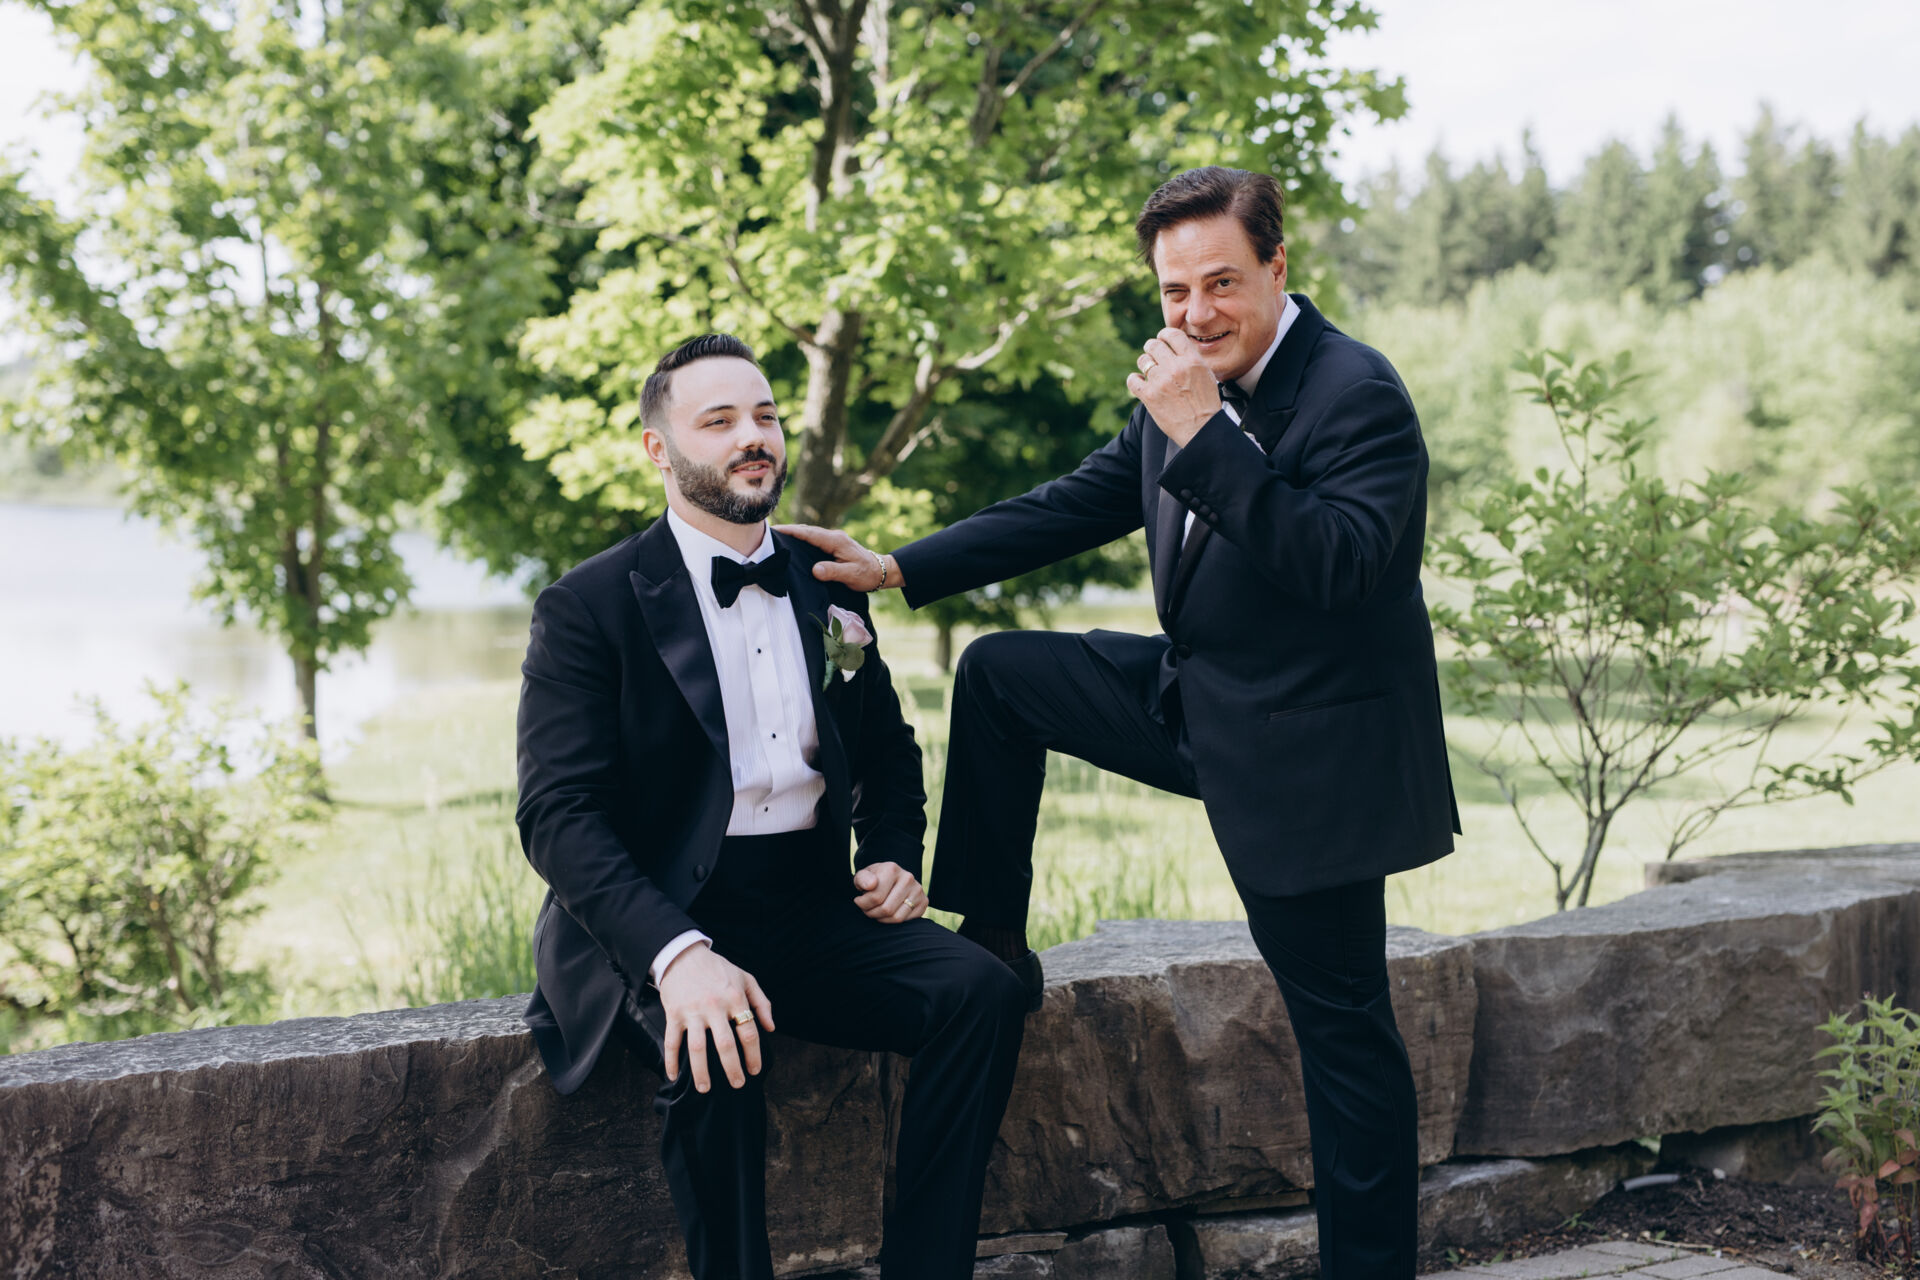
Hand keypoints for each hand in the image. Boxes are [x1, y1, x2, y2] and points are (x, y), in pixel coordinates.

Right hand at [658, 943, 775, 1091]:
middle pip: (725, 1045)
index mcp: (735, 998)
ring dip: (701, 1072)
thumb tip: (770, 1028)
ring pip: (697, 1048)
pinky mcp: (674, 1014)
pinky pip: (672, 1041)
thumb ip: (762, 1002)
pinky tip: (673, 1075)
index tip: (754, 1070)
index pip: (748, 1033)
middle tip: (737, 1084)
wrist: (684, 956)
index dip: (754, 1055)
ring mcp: (693, 1011)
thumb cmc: (718, 968)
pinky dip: (671, 1060)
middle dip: (732, 1069)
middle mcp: (714, 1006)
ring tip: (705, 1088)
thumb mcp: (746, 978)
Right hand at [774, 524, 904, 592]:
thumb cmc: (866, 574)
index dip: (792, 531)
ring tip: (776, 538)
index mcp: (836, 541)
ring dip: (795, 534)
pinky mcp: (834, 544)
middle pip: (807, 530)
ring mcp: (834, 539)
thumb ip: (833, 571)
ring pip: (810, 534)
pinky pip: (814, 539)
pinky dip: (803, 539)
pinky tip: (794, 545)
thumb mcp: (850, 575)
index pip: (810, 533)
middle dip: (789, 530)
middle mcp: (834, 536)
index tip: (776, 530)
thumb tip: (814, 570)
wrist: (880, 571)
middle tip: (769, 532)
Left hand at [853, 861, 927, 923]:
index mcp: (892, 869)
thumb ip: (862, 879)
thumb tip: (871, 885)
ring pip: (896, 917)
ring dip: (882, 919)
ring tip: (876, 912)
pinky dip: (893, 921)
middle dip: (872, 913)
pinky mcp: (924, 901)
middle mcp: (908, 878)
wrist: (891, 879)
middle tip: (867, 909)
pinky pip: (906, 921)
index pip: (876, 897)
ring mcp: (918, 890)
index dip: (863, 904)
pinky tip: (888, 913)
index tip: (859, 900)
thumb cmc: (873, 880)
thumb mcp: (862, 877)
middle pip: (886, 909)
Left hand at [1125, 327, 1221, 446]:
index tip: (1161, 338)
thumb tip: (1175, 346)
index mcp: (1192, 360)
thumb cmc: (1206, 403)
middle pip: (1154, 345)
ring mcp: (1161, 382)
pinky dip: (1134, 379)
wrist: (1202, 429)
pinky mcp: (1149, 396)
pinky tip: (1138, 382)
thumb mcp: (1206, 374)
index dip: (1164, 335)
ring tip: (1148, 370)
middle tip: (1152, 353)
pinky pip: (1133, 380)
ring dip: (1144, 364)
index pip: (1173, 334)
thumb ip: (1190, 359)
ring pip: (1143, 361)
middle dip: (1151, 348)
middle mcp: (1175, 368)